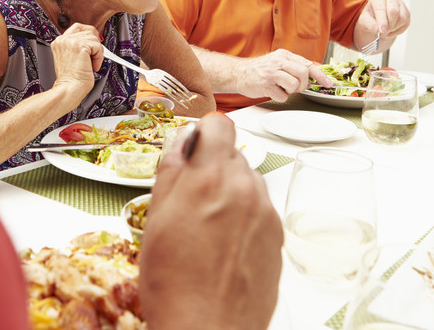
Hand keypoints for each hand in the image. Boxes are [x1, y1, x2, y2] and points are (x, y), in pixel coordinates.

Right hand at [50, 23, 102, 99]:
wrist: (69, 89)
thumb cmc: (71, 79)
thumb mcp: (71, 58)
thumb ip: (77, 46)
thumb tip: (92, 41)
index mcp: (59, 42)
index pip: (77, 27)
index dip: (88, 34)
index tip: (94, 44)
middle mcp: (63, 39)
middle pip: (88, 30)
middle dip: (94, 44)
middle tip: (93, 57)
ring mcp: (71, 41)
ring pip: (94, 38)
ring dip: (97, 53)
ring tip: (90, 64)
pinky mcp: (80, 46)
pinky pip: (98, 46)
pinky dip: (99, 58)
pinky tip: (92, 66)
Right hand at [140, 114, 282, 329]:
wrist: (207, 329)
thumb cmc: (173, 282)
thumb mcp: (155, 217)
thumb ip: (172, 169)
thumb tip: (183, 140)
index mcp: (211, 176)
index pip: (219, 124)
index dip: (204, 133)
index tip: (194, 148)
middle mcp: (245, 188)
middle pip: (233, 154)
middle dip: (213, 167)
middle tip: (190, 198)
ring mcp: (266, 213)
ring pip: (248, 182)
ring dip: (230, 192)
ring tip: (206, 227)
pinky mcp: (277, 237)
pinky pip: (260, 210)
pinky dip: (244, 217)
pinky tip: (223, 246)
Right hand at [234, 49, 331, 102]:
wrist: (238, 73)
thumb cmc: (259, 70)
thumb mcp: (277, 62)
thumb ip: (293, 66)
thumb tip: (313, 75)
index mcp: (284, 55)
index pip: (307, 64)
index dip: (320, 75)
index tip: (328, 83)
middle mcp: (278, 62)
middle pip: (303, 74)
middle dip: (303, 85)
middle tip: (295, 87)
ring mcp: (272, 73)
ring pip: (294, 85)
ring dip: (291, 91)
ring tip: (281, 88)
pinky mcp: (265, 85)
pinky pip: (282, 96)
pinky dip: (280, 97)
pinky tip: (273, 91)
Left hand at [355, 0, 409, 49]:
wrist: (377, 17)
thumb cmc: (370, 16)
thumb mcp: (364, 20)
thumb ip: (370, 24)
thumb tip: (378, 30)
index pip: (381, 8)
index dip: (382, 21)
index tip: (382, 31)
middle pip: (394, 11)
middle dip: (389, 25)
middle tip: (383, 33)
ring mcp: (401, 4)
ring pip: (402, 18)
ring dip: (393, 28)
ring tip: (385, 31)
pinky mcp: (407, 12)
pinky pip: (405, 23)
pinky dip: (398, 30)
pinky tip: (391, 30)